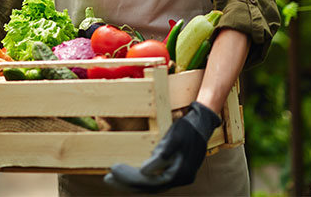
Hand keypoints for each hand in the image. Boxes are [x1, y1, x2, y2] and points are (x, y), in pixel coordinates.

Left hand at [104, 101, 220, 192]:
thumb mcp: (175, 137)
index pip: (150, 182)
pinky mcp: (173, 172)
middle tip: (108, 177)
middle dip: (126, 183)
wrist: (203, 123)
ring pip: (150, 186)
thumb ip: (162, 154)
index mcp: (180, 173)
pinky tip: (126, 176)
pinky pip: (153, 181)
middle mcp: (179, 179)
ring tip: (111, 179)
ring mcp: (177, 177)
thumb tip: (145, 171)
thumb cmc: (188, 128)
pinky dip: (139, 180)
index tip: (113, 168)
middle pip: (148, 187)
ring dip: (130, 184)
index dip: (130, 178)